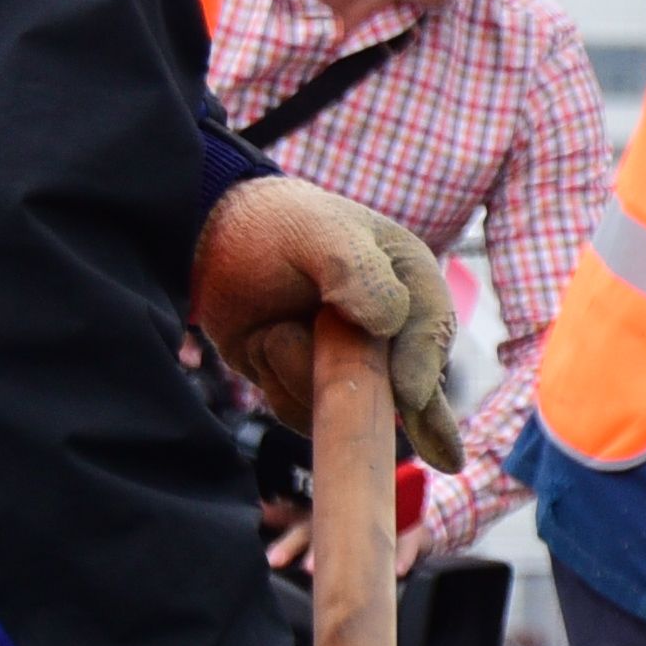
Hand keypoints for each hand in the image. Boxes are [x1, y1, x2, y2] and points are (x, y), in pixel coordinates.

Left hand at [192, 179, 460, 472]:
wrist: (213, 246)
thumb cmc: (274, 227)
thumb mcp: (318, 234)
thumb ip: (358, 272)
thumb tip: (388, 322)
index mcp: (412, 283)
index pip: (433, 332)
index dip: (422, 367)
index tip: (408, 396)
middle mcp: (393, 332)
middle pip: (401, 388)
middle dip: (360, 382)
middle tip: (358, 380)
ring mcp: (356, 367)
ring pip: (348, 409)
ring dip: (300, 376)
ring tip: (273, 327)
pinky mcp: (317, 392)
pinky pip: (310, 419)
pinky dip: (279, 390)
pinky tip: (262, 349)